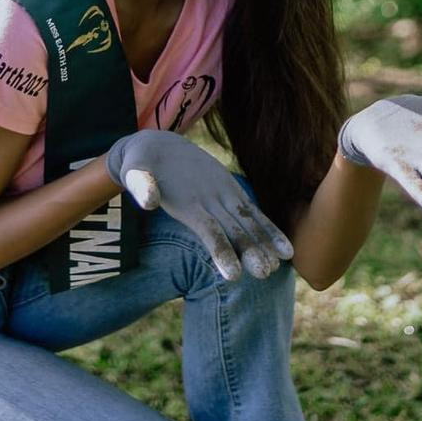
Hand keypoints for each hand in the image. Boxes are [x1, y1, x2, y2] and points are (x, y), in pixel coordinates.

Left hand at [106, 129, 292, 281]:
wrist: (160, 144)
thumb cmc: (143, 167)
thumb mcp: (135, 173)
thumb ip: (142, 187)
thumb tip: (149, 201)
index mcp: (188, 200)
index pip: (209, 229)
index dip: (221, 251)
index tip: (233, 276)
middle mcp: (211, 197)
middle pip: (234, 228)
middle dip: (250, 251)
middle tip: (264, 273)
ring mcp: (224, 193)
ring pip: (248, 221)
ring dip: (264, 242)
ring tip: (278, 265)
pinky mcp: (232, 192)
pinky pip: (254, 213)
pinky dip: (270, 230)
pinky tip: (286, 251)